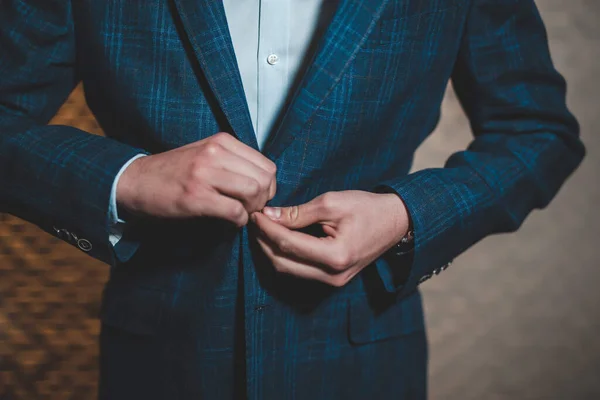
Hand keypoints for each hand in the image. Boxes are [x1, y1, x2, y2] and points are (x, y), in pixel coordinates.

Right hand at [116, 132, 276, 225]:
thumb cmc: (174, 171)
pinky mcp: (196, 196)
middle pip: (264, 180)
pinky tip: (228, 221)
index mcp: (222, 141)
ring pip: (253, 193)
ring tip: (239, 214)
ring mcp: (205, 174)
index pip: (267, 165)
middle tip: (249, 209)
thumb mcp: (206, 153)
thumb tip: (264, 182)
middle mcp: (215, 153)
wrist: (135, 181)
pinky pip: (235, 211)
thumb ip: (234, 161)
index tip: (256, 197)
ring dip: (251, 210)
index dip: (267, 187)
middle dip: (262, 200)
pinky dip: (237, 221)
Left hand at [250, 190, 409, 286]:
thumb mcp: (331, 203)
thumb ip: (298, 213)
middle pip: (283, 263)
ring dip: (271, 251)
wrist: (395, 222)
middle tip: (254, 221)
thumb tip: (268, 215)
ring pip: (287, 270)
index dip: (267, 229)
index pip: (288, 244)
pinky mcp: (331, 280)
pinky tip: (276, 240)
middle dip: (264, 242)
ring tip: (261, 229)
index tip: (255, 213)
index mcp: (336, 256)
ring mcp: (332, 282)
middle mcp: (332, 275)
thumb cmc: (367, 208)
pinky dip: (284, 256)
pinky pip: (299, 271)